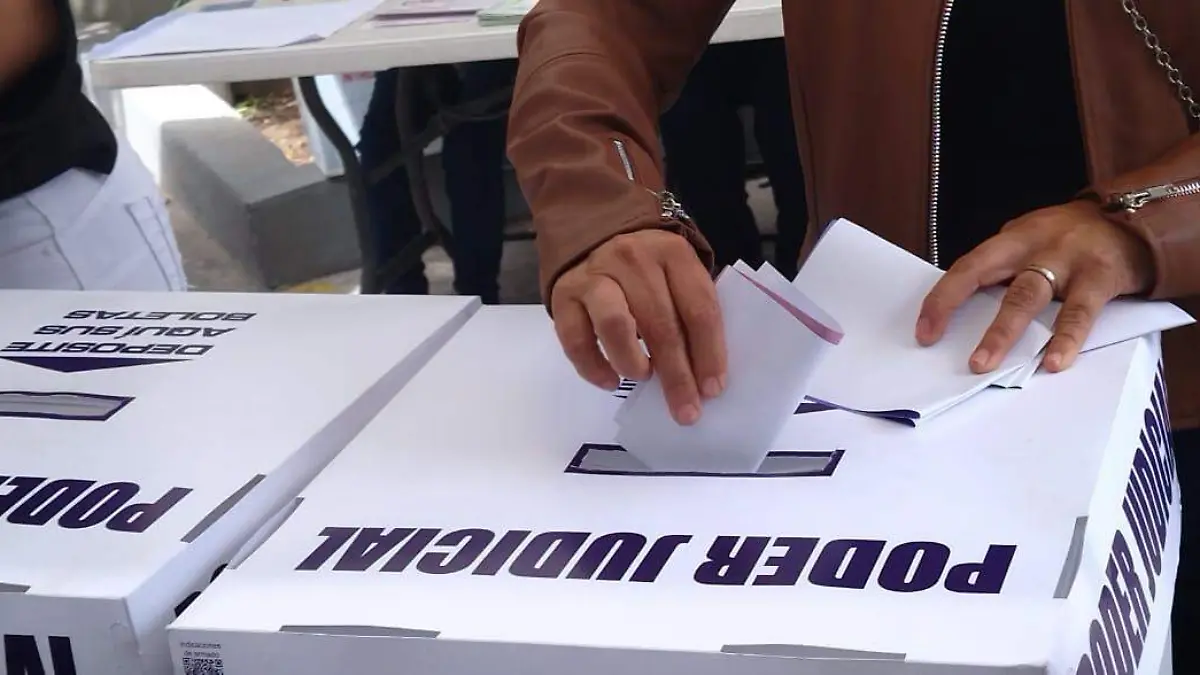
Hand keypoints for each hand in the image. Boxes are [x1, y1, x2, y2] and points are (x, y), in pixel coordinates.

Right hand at [551, 229, 726, 424]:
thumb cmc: (648, 263)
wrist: (592, 225)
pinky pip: (575, 338)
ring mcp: (594, 276)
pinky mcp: (563, 294)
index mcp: (672, 253)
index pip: (698, 308)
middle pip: (660, 324)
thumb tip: (704, 372)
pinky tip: (610, 381)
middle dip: (676, 374)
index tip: (713, 389)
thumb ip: (691, 308)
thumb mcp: (677, 270)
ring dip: (633, 362)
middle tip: (686, 410)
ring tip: (644, 378)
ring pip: (616, 325)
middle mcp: (633, 260)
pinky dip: (593, 367)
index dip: (710, 353)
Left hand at [916, 200, 1154, 372]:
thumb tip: (966, 315)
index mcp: (1010, 240)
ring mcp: (1065, 260)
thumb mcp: (1030, 242)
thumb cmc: (1069, 238)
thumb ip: (1004, 271)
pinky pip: (1080, 312)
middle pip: (986, 276)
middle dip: (958, 311)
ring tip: (987, 364)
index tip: (924, 332)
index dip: (942, 299)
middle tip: (939, 346)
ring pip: (1027, 296)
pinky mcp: (1100, 276)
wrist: (1133, 218)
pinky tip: (1054, 361)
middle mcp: (1032, 246)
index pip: (966, 267)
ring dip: (1003, 332)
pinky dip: (1066, 339)